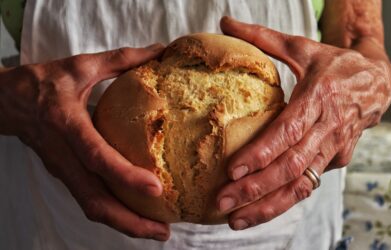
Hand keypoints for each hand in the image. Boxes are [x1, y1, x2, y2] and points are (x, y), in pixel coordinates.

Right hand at [0, 45, 170, 239]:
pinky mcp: (64, 175)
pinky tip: (136, 214)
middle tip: (163, 232)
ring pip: (91, 207)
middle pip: (94, 200)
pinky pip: (89, 201)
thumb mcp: (81, 66)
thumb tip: (159, 51)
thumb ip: (121, 59)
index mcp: (66, 125)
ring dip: (123, 224)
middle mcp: (63, 155)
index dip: (124, 175)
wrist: (6, 101)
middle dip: (129, 222)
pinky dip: (113, 214)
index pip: (97, 156)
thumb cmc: (44, 82)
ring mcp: (62, 170)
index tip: (155, 188)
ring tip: (156, 232)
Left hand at [216, 17, 390, 229]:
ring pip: (301, 185)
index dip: (262, 153)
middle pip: (291, 166)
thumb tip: (224, 22)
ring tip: (236, 220)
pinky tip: (257, 212)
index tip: (233, 170)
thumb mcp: (301, 47)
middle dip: (257, 188)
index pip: (288, 131)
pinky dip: (282, 202)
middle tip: (224, 203)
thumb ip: (262, 38)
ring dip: (268, 206)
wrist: (377, 81)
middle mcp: (328, 128)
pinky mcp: (334, 161)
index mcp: (319, 97)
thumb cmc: (334, 64)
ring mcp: (334, 149)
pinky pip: (306, 185)